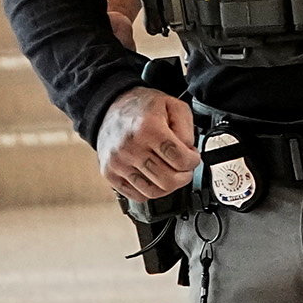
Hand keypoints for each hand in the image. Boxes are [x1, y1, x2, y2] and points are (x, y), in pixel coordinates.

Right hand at [95, 86, 198, 203]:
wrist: (111, 108)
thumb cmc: (143, 108)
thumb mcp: (174, 106)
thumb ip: (187, 130)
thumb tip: (189, 153)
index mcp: (147, 129)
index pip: (180, 159)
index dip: (193, 161)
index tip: (193, 157)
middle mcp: (129, 148)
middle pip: (168, 180)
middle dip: (185, 175)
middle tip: (185, 167)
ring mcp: (117, 163)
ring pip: (154, 192)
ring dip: (170, 185)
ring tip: (171, 172)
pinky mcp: (109, 173)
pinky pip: (137, 196)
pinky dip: (152, 191)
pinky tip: (156, 177)